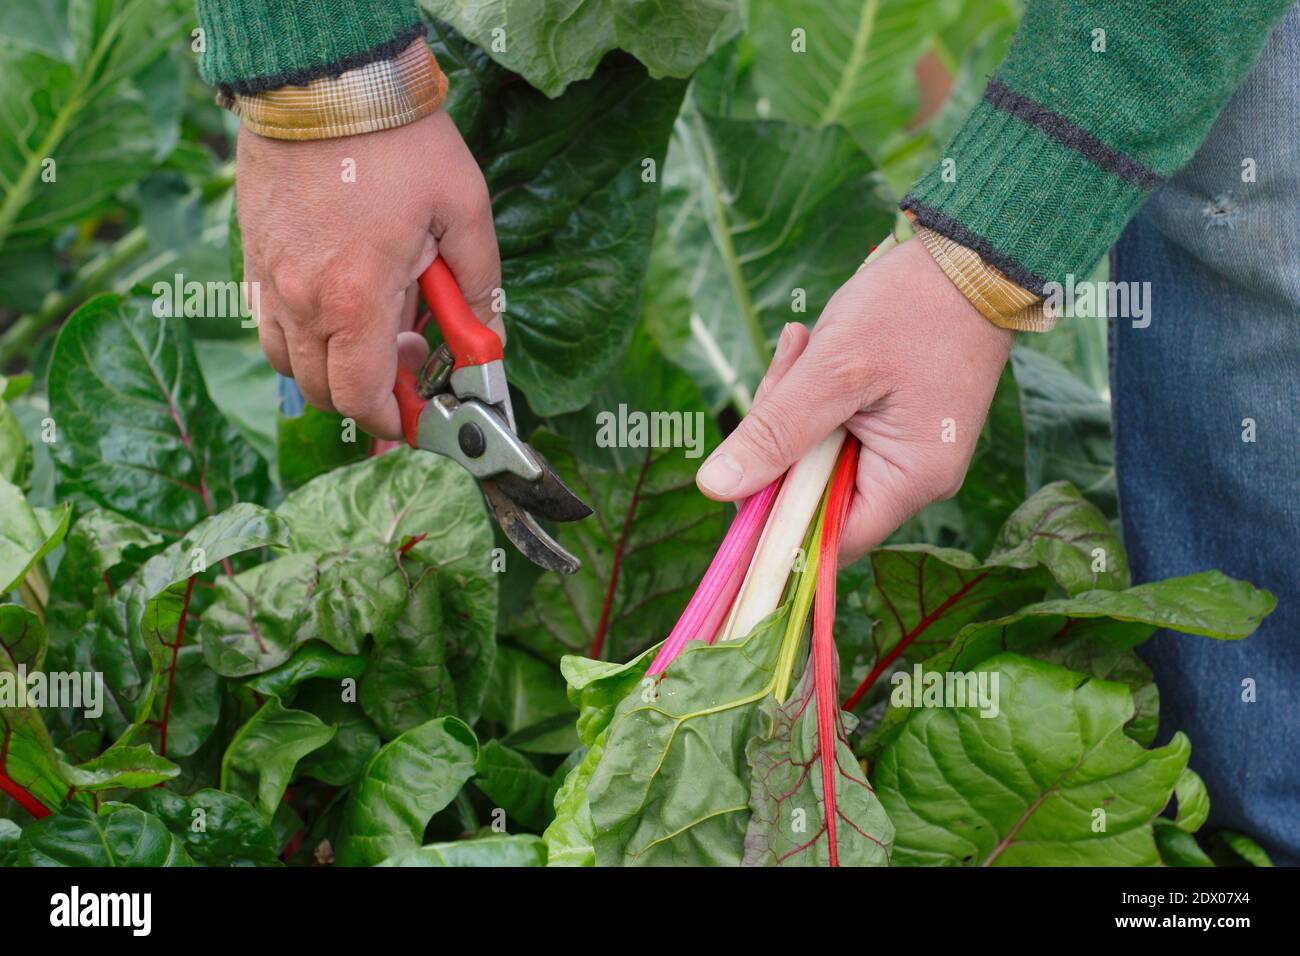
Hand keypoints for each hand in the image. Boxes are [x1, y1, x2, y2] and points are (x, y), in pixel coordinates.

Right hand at [236, 110, 500, 439]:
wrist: (327, 77)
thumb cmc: (400, 141)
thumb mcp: (463, 211)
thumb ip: (480, 287)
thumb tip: (488, 339)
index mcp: (355, 298)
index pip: (362, 397)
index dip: (393, 422)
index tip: (420, 421)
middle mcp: (301, 299)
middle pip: (322, 391)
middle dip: (368, 399)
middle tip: (409, 370)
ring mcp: (269, 278)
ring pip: (288, 362)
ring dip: (331, 370)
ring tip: (375, 336)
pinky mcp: (253, 254)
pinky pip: (267, 322)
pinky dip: (301, 336)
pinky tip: (337, 308)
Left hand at [694, 237, 1013, 562]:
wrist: (972, 253)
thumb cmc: (913, 307)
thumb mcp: (833, 370)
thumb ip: (775, 432)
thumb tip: (715, 487)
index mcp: (911, 480)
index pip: (828, 537)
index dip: (776, 517)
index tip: (738, 476)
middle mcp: (914, 476)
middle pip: (816, 492)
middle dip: (782, 439)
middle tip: (781, 375)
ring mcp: (906, 447)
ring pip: (817, 453)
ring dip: (794, 403)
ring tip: (801, 343)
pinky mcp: (895, 419)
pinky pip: (835, 423)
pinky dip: (813, 389)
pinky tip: (809, 343)